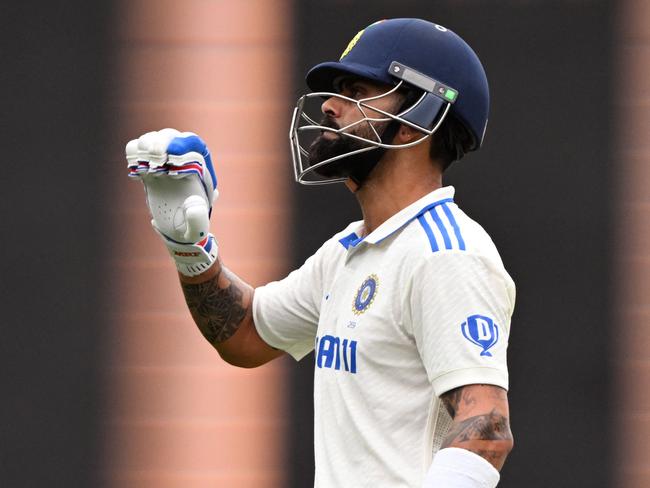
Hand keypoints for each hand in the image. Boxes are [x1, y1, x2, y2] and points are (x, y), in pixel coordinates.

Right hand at [125, 128, 218, 275]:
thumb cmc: (192, 230)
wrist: (178, 232)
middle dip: (161, 142)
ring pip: (153, 138)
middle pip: (170, 136)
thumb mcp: (197, 229)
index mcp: (199, 169)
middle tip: (156, 158)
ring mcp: (163, 164)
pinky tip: (137, 173)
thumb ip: (197, 220)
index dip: (181, 144)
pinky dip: (132, 153)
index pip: (192, 143)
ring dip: (145, 145)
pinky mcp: (147, 170)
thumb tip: (192, 203)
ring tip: (145, 166)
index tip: (171, 157)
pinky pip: (137, 150)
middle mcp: (182, 162)